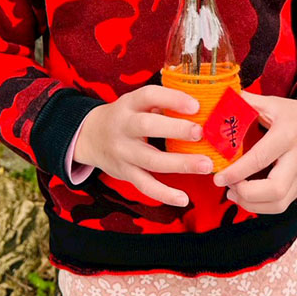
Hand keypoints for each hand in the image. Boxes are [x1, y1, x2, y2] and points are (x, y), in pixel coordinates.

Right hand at [73, 86, 210, 206]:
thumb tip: (201, 108)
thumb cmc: (125, 117)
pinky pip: (145, 186)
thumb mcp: (136, 103)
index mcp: (129, 104)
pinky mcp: (125, 173)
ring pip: (151, 160)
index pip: (149, 96)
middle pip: (147, 126)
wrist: (90, 137)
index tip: (196, 105)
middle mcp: (123, 126)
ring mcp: (123, 152)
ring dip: (180, 163)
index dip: (172, 99)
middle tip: (200, 133)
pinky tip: (183, 199)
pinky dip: (164, 194)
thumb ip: (161, 103)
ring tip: (206, 165)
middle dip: (176, 129)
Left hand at [212, 94, 296, 213]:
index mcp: (287, 135)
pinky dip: (261, 206)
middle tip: (227, 186)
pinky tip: (246, 196)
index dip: (237, 172)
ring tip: (233, 193)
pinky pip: (281, 205)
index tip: (219, 178)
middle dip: (246, 195)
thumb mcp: (273, 103)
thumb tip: (222, 100)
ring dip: (252, 205)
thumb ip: (246, 102)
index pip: (260, 159)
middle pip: (275, 190)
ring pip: (279, 204)